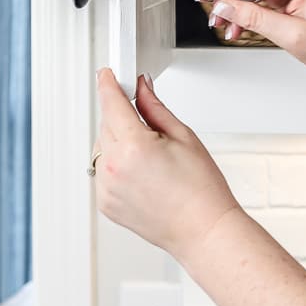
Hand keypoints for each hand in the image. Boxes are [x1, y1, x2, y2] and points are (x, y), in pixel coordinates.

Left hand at [93, 69, 239, 257]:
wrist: (203, 230)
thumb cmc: (201, 190)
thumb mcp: (183, 136)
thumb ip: (154, 107)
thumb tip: (142, 88)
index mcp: (133, 146)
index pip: (111, 102)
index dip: (109, 84)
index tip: (107, 75)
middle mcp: (114, 168)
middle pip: (105, 124)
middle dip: (122, 118)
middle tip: (151, 129)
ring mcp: (106, 188)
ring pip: (102, 148)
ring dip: (118, 143)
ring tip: (152, 159)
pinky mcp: (105, 203)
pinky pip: (103, 171)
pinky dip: (116, 166)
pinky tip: (143, 175)